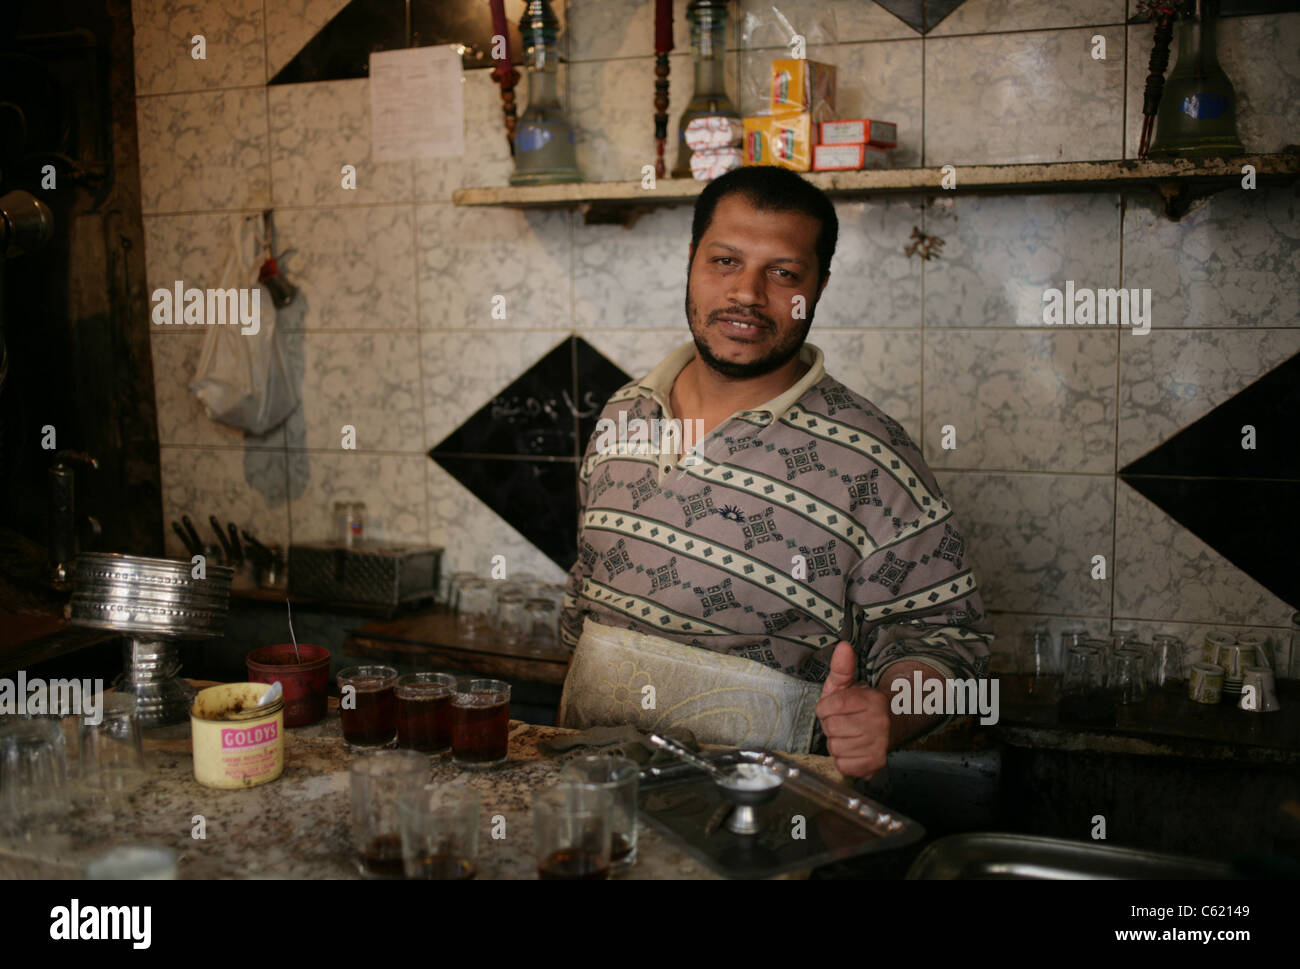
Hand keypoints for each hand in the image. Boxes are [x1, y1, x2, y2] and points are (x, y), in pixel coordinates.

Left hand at [814, 640, 889, 779]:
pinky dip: (843, 760)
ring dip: (837, 743)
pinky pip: (843, 765)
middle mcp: (879, 722)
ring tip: (848, 735)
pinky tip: (852, 750)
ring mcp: (879, 745)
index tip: (832, 707)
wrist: (887, 727)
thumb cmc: (859, 707)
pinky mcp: (876, 764)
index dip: (825, 708)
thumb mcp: (848, 685)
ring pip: (835, 747)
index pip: (829, 705)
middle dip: (830, 725)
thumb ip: (842, 667)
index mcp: (872, 700)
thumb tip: (843, 646)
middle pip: (831, 728)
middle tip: (842, 722)